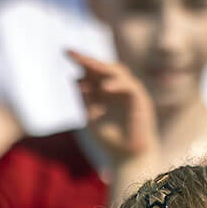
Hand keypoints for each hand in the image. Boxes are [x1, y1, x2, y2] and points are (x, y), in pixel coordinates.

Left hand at [66, 50, 158, 170]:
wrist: (127, 156)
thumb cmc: (109, 139)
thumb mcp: (91, 117)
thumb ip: (84, 100)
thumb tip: (75, 79)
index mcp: (104, 90)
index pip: (92, 71)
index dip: (81, 60)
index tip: (66, 51)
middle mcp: (117, 88)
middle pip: (104, 67)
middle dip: (89, 60)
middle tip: (72, 53)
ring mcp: (129, 92)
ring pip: (118, 72)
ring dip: (102, 68)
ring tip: (86, 64)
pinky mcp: (140, 99)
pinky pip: (129, 86)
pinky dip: (117, 85)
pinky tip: (104, 87)